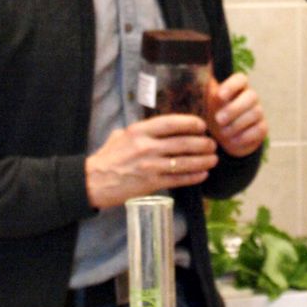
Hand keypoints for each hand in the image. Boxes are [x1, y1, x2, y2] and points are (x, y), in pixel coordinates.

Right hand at [85, 114, 217, 209]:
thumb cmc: (108, 157)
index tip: (202, 126)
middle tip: (212, 144)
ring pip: (184, 162)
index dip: (190, 123)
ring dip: (203, 160)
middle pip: (183, 143)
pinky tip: (203, 174)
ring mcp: (150, 166)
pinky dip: (194, 177)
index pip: (171, 123)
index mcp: (139, 131)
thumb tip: (160, 127)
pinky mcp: (152, 184)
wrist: (94, 182)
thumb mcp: (121, 135)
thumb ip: (141, 131)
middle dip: (202, 143)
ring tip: (213, 159)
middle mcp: (146, 147)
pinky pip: (179, 179)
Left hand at [207, 73, 266, 157]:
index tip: (219, 96)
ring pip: (255, 113)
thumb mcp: (208, 102)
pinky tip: (233, 140)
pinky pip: (259, 129)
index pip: (240, 79)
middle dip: (234, 109)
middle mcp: (250, 97)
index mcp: (237, 87)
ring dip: (237, 124)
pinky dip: (244, 137)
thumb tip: (208, 69)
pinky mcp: (262, 128)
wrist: (222, 138)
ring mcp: (259, 112)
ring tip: (223, 133)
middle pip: (252, 96)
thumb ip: (209, 88)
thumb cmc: (215, 114)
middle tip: (219, 120)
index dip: (231, 86)